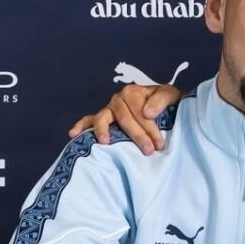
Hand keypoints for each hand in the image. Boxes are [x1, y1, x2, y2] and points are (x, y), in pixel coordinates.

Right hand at [67, 84, 183, 153]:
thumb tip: (147, 112)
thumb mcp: (171, 96)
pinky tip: (73, 134)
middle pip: (124, 118)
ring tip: (105, 142)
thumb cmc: (168, 103)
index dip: (150, 129)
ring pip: (104, 118)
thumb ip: (162, 100)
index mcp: (134, 92)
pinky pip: (89, 120)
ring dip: (103, 130)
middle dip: (137, 135)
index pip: (139, 112)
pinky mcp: (104, 118)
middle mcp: (119, 99)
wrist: (167, 107)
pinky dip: (81, 126)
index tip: (159, 144)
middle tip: (148, 151)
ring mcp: (109, 109)